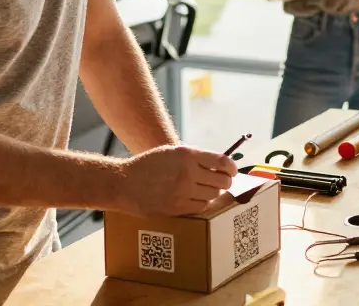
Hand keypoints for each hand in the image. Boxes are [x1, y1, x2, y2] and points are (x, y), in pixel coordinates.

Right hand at [117, 145, 236, 216]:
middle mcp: (187, 172)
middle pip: (221, 181)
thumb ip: (195, 156)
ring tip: (207, 189)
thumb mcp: (172, 152)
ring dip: (214, 192)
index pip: (222, 161)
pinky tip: (198, 198)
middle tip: (222, 182)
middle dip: (225, 181)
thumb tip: (219, 164)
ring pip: (213, 195)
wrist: (124, 183)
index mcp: (187, 154)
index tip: (233, 170)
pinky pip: (201, 206)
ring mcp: (183, 191)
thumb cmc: (148, 164)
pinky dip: (203, 202)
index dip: (232, 167)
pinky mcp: (177, 207)